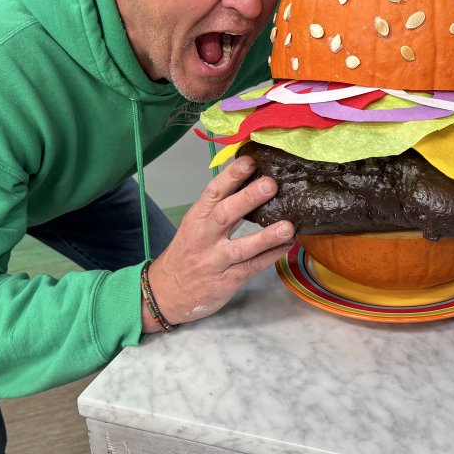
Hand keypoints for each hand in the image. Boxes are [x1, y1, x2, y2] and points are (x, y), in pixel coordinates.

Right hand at [143, 156, 293, 330]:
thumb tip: (251, 181)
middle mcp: (204, 238)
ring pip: (241, 248)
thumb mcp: (195, 226)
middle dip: (248, 199)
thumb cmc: (187, 253)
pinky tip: (286, 247)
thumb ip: (218, 207)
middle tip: (271, 185)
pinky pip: (251, 268)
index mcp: (197, 218)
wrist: (166, 293)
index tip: (249, 161)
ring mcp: (214, 261)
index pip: (213, 192)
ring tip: (288, 226)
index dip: (231, 176)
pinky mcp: (226, 281)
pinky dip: (270, 257)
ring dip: (266, 237)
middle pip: (225, 215)